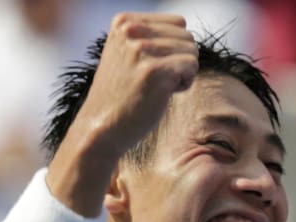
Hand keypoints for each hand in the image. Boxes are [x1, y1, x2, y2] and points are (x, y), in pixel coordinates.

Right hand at [76, 12, 198, 159]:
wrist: (103, 126)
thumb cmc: (121, 94)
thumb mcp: (125, 52)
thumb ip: (148, 35)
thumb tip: (184, 26)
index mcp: (124, 21)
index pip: (178, 23)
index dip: (174, 48)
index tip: (152, 66)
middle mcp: (131, 30)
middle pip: (187, 37)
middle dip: (180, 61)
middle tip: (157, 80)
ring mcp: (142, 49)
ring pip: (192, 52)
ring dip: (182, 73)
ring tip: (158, 86)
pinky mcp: (155, 71)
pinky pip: (192, 67)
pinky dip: (184, 84)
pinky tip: (164, 94)